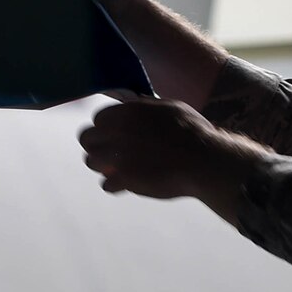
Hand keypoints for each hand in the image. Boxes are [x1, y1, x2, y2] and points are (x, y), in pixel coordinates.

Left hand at [79, 97, 263, 217]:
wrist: (204, 162)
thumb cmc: (194, 133)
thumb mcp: (171, 108)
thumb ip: (147, 108)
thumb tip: (135, 106)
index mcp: (128, 113)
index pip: (98, 118)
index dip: (105, 127)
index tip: (114, 134)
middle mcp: (117, 133)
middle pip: (87, 139)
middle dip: (96, 145)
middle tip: (110, 152)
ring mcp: (119, 158)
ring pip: (91, 162)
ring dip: (102, 165)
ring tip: (117, 169)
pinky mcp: (125, 180)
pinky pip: (106, 185)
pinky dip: (114, 186)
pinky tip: (126, 184)